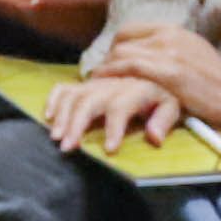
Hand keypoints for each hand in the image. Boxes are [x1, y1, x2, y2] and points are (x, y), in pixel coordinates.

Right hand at [45, 72, 182, 151]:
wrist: (155, 70)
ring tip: (56, 137)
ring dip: (62, 116)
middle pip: (89, 100)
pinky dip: (54, 99)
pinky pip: (65, 87)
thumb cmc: (163, 94)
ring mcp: (96, 84)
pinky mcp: (86, 85)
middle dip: (76, 124)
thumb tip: (154, 138)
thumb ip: (164, 120)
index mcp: (135, 89)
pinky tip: (48, 116)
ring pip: (73, 95)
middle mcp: (112, 84)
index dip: (114, 127)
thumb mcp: (172, 105)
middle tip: (67, 147)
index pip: (121, 106)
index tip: (109, 150)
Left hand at [97, 25, 220, 130]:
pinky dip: (113, 74)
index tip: (110, 61)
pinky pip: (130, 68)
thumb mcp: (191, 52)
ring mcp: (168, 52)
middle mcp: (168, 36)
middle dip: (107, 58)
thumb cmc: (216, 79)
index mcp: (173, 30)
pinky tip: (104, 84)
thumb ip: (169, 50)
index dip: (115, 46)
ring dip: (106, 68)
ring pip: (123, 54)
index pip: (130, 30)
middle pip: (122, 41)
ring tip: (98, 82)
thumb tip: (150, 56)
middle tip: (102, 75)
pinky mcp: (168, 72)